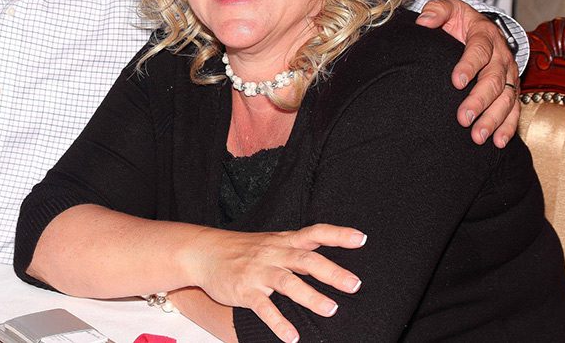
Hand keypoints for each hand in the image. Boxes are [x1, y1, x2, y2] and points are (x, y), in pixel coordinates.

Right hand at [183, 224, 365, 342]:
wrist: (203, 252)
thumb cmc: (242, 249)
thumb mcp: (271, 243)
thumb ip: (297, 252)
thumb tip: (328, 265)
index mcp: (283, 241)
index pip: (314, 233)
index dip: (337, 235)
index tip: (361, 239)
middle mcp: (273, 254)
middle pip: (306, 260)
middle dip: (332, 272)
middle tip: (354, 284)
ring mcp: (259, 272)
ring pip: (287, 282)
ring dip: (310, 297)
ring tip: (331, 309)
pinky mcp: (245, 290)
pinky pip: (264, 307)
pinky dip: (278, 322)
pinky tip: (292, 336)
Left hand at [416, 0, 519, 147]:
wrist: (478, 27)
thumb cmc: (459, 20)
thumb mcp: (448, 8)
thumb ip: (436, 11)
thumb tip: (423, 21)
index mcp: (485, 34)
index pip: (479, 50)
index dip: (469, 65)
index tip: (456, 81)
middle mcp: (501, 55)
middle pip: (494, 80)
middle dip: (479, 100)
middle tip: (463, 118)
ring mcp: (509, 74)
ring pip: (506, 98)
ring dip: (493, 119)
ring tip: (478, 136)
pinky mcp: (511, 89)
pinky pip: (513, 110)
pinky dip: (507, 127)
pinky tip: (497, 142)